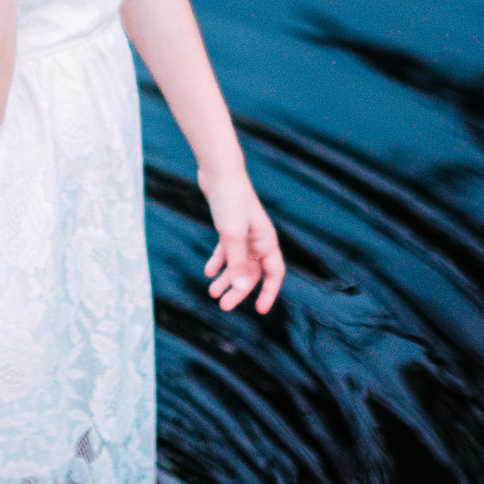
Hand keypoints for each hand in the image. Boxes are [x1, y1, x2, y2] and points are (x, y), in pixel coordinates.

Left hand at [200, 170, 284, 312]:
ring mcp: (244, 234)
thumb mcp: (231, 236)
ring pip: (237, 264)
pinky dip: (218, 262)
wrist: (219, 172)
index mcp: (266, 241)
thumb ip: (236, 263)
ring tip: (212, 293)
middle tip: (224, 305)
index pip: (274, 273)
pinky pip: (226, 251)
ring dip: (227, 278)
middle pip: (251, 272)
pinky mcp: (229, 227)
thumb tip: (240, 290)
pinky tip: (208, 271)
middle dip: (239, 290)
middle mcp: (258, 239)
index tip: (260, 310)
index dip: (269, 292)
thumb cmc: (230, 201)